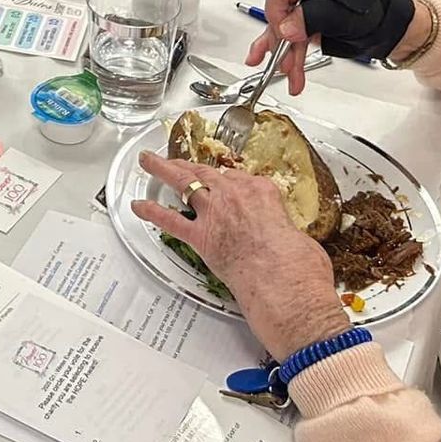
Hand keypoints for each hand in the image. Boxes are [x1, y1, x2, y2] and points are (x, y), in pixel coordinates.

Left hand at [131, 152, 348, 359]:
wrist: (284, 283)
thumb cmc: (299, 266)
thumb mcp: (301, 240)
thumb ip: (287, 235)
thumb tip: (291, 245)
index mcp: (263, 192)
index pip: (243, 180)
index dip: (232, 183)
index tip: (229, 184)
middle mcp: (235, 195)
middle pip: (207, 171)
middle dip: (189, 163)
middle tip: (177, 159)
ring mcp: (214, 213)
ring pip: (184, 183)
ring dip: (163, 170)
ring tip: (150, 162)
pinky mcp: (200, 236)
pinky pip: (170, 221)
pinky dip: (152, 213)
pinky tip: (139, 207)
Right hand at [243, 0, 435, 87]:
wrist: (390, 27)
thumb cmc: (375, 11)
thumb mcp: (342, 12)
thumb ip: (311, 17)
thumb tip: (285, 28)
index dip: (278, 14)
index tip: (284, 35)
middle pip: (280, 12)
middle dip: (282, 40)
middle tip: (286, 59)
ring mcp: (305, 5)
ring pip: (284, 30)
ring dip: (285, 54)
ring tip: (289, 72)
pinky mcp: (306, 21)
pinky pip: (291, 37)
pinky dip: (287, 54)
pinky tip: (284, 67)